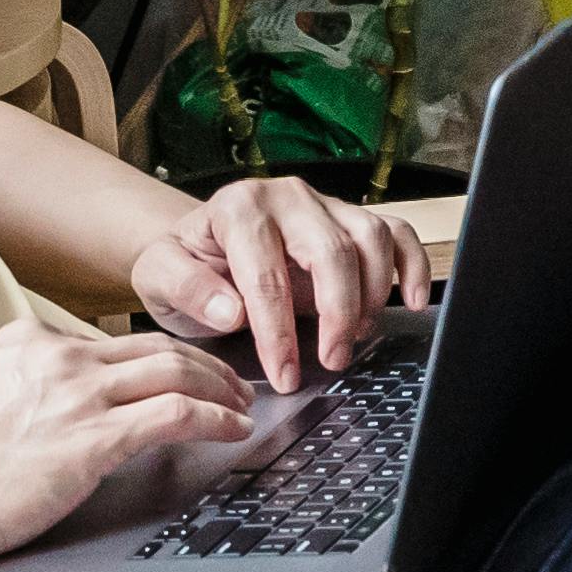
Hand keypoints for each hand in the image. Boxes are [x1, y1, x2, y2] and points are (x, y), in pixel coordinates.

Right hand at [0, 320, 260, 567]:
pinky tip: (234, 429)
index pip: (114, 340)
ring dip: (222, 387)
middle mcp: (58, 357)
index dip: (161, 355)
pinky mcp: (94, 438)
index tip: (183, 370)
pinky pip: (178, 415)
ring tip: (243, 404)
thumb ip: (23, 384)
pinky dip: (217, 418)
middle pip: (157, 347)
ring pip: (177, 371)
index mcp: (27, 342)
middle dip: (206, 364)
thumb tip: (54, 400)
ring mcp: (78, 394)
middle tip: (232, 383)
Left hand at [127, 176, 433, 386]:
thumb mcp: (159, 278)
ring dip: (372, 295)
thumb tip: (229, 310)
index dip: (277, 331)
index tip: (283, 374)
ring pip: (370, 238)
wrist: (201, 247)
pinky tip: (412, 301)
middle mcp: (287, 198)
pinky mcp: (352, 220)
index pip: (267, 272)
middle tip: (331, 360)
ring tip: (356, 337)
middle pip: (331, 250)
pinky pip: (397, 233)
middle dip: (336, 314)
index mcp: (238, 208)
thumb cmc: (187, 266)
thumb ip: (187, 288)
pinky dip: (411, 266)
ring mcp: (326, 205)